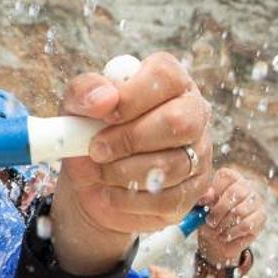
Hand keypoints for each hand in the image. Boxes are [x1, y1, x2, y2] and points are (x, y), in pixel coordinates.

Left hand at [49, 53, 210, 273]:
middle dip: (129, 140)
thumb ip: (85, 92)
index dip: (132, 97)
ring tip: (99, 171)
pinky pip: (167, 199)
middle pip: (178, 122)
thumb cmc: (91, 133)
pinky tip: (112, 192)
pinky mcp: (195, 189)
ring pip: (172, 165)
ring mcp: (200, 152)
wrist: (93, 182)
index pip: (164, 77)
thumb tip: (104, 98)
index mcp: (169, 81)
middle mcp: (194, 111)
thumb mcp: (77, 107)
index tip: (104, 115)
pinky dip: (129, 199)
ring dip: (123, 172)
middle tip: (96, 149)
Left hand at [196, 167, 264, 266]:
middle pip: (234, 193)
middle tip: (209, 222)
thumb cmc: (208, 218)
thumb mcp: (200, 207)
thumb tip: (206, 197)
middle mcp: (246, 185)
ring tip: (216, 231)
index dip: (213, 190)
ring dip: (224, 224)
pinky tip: (225, 236)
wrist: (217, 240)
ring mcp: (256, 200)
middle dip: (219, 211)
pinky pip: (246, 225)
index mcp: (230, 178)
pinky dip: (232, 232)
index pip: (225, 175)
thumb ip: (202, 199)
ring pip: (240, 211)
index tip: (203, 204)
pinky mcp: (261, 217)